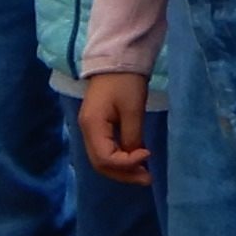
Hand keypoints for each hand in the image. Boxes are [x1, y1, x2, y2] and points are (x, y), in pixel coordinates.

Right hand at [80, 71, 151, 185]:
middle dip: (124, 174)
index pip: (104, 158)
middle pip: (101, 164)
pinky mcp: (98, 125)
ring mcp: (91, 128)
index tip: (148, 155)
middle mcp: (87, 131)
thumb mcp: (133, 108)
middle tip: (147, 178)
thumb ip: (132, 135)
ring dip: (122, 169)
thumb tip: (135, 157)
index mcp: (92, 126)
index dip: (126, 164)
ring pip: (103, 159)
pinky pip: (106, 149)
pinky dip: (120, 158)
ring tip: (144, 174)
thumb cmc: (126, 81)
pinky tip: (135, 160)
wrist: (118, 57)